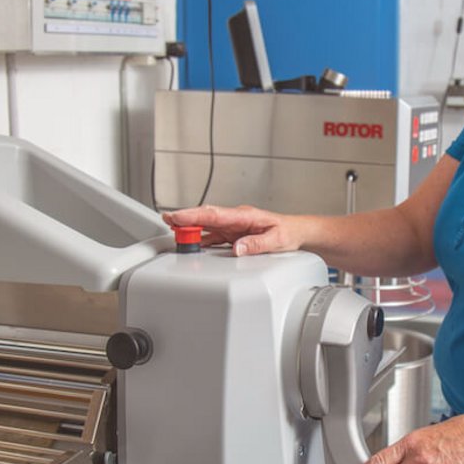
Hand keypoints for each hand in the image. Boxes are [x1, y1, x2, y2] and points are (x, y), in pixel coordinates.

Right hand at [162, 204, 300, 256]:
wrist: (296, 232)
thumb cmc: (288, 232)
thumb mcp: (276, 240)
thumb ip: (256, 244)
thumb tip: (238, 248)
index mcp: (244, 215)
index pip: (214, 214)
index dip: (194, 215)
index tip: (178, 216)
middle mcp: (235, 219)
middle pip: (205, 217)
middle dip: (185, 218)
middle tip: (166, 220)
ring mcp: (232, 226)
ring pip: (206, 225)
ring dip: (189, 228)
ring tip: (171, 231)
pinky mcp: (232, 234)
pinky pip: (211, 235)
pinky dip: (199, 238)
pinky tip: (189, 243)